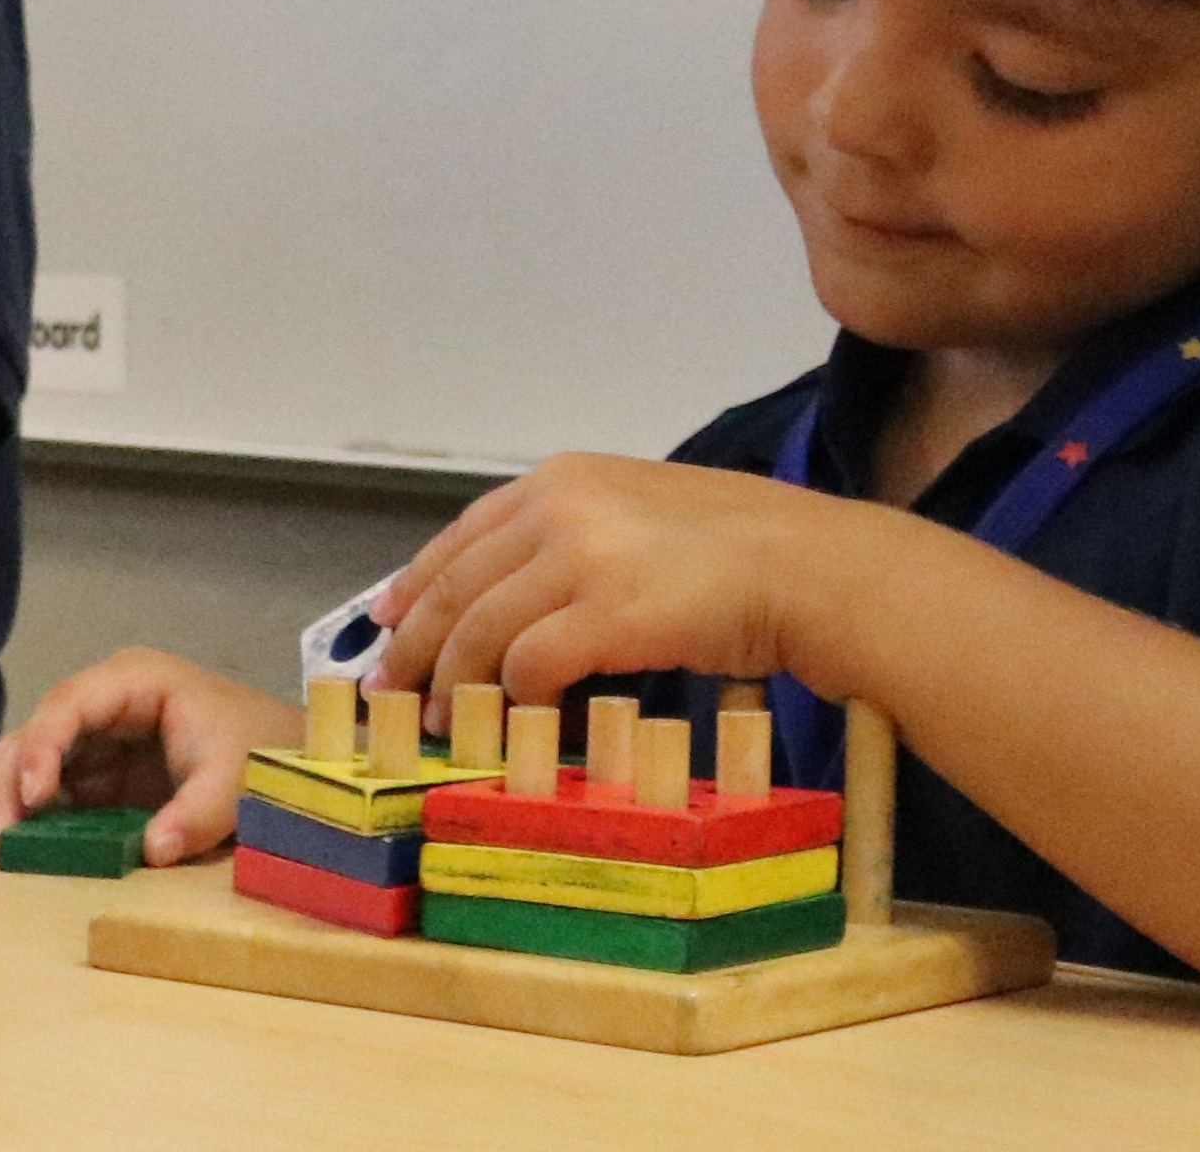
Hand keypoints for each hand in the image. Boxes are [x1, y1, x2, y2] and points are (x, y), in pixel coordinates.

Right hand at [0, 648, 297, 864]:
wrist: (291, 761)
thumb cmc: (266, 752)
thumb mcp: (239, 781)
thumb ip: (198, 814)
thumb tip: (150, 851)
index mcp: (135, 682)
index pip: (69, 704)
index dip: (41, 745)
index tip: (32, 795)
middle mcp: (105, 704)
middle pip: (36, 731)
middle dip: (11, 779)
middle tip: (1, 835)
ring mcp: (99, 739)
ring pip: (32, 759)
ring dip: (13, 800)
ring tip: (5, 847)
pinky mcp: (102, 776)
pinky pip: (56, 793)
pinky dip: (37, 819)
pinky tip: (29, 849)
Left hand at [370, 451, 910, 705]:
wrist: (814, 567)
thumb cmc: (743, 551)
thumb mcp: (640, 515)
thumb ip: (574, 539)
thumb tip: (517, 593)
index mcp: (561, 479)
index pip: (461, 536)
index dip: (415, 583)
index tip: (385, 620)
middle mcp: (558, 507)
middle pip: (456, 587)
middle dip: (416, 645)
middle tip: (393, 690)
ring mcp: (580, 558)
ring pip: (480, 630)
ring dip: (455, 683)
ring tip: (444, 721)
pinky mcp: (606, 613)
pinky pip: (529, 665)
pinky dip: (515, 699)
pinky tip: (519, 720)